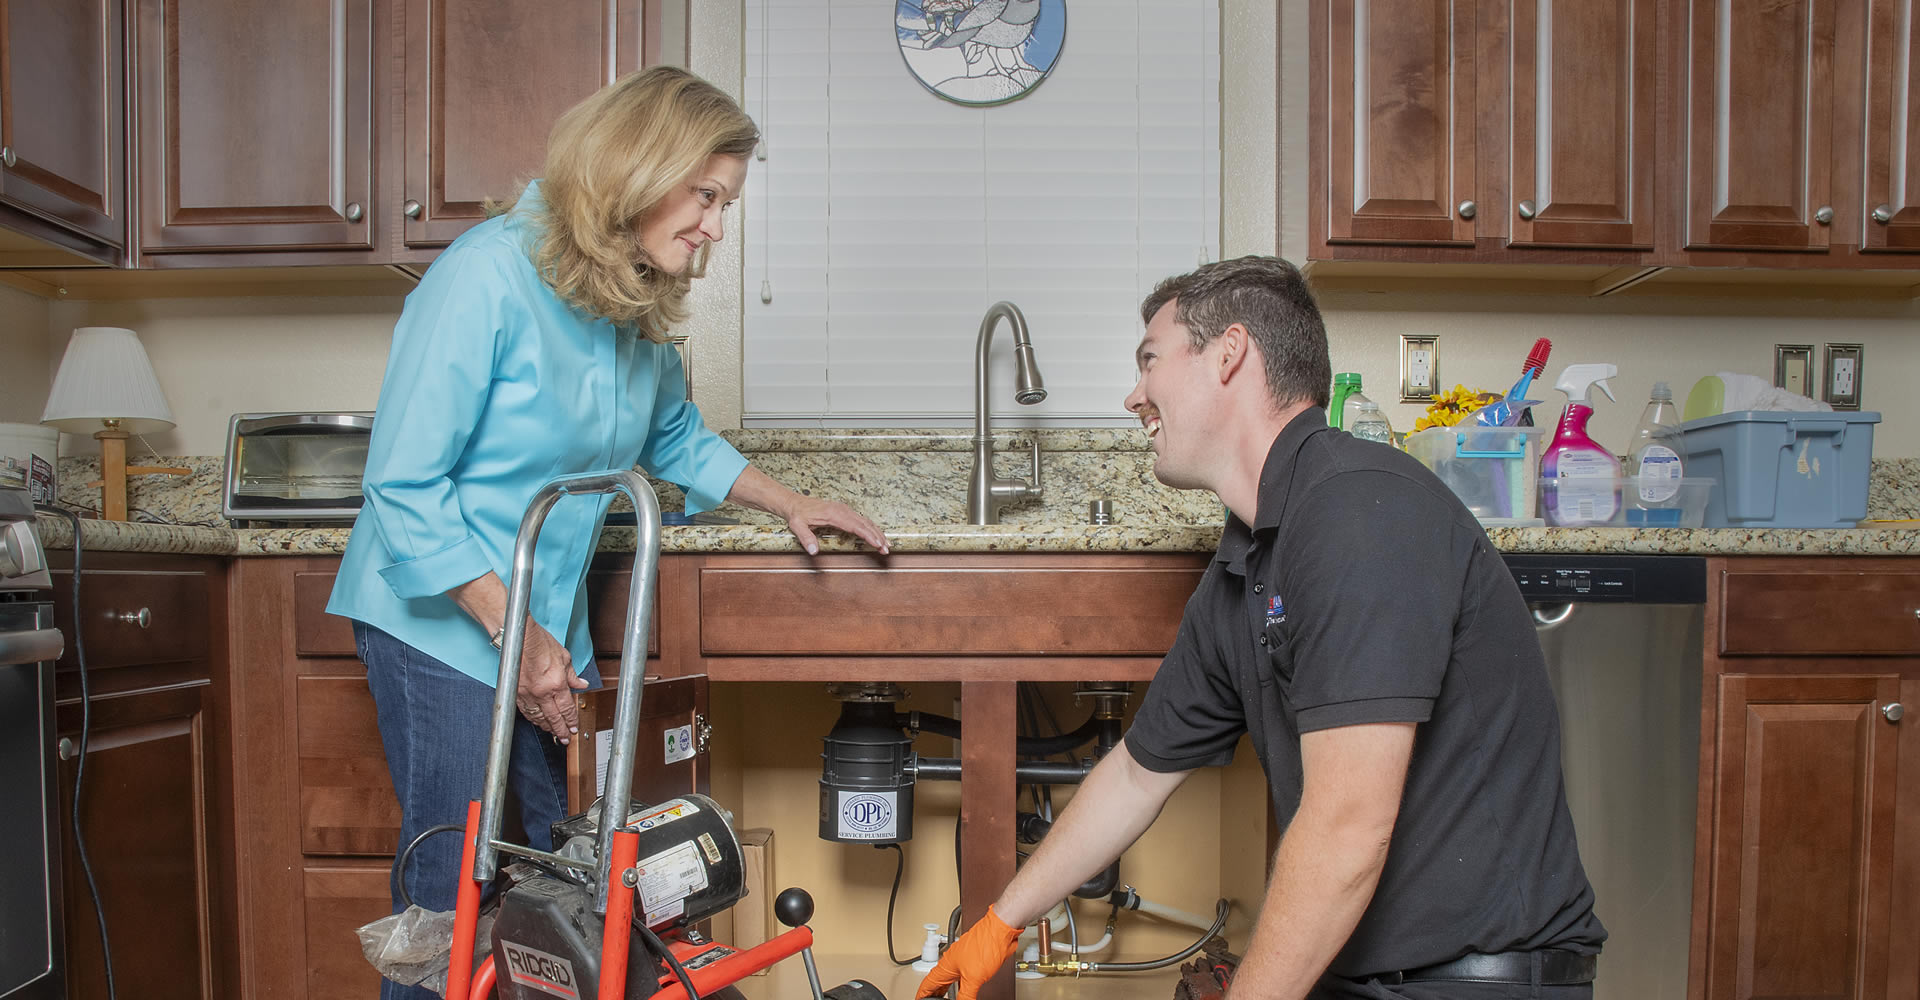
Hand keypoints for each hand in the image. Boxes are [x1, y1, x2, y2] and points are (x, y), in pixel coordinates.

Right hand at [512, 620, 589, 743]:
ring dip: (546, 727)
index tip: (574, 727)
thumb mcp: (564, 657)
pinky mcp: (516, 693)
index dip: (571, 720)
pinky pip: (526, 711)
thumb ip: (573, 675)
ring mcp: (528, 694)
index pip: (567, 709)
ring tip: (552, 733)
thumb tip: (581, 684)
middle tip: (565, 738)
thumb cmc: (540, 642)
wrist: (519, 637)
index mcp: (557, 683)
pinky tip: (537, 721)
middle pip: (553, 718)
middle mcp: (542, 692)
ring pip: (538, 717)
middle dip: (561, 730)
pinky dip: (533, 718)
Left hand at [782, 495, 889, 555]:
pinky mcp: (845, 512)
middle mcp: (842, 510)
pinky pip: (861, 520)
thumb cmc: (797, 515)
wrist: (795, 503)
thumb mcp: (797, 526)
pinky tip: (876, 536)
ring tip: (886, 545)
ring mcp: (845, 510)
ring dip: (877, 533)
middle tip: (886, 549)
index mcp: (834, 514)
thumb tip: (813, 551)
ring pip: (866, 521)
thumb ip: (806, 538)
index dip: (868, 535)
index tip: (877, 544)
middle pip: (865, 524)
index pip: (856, 526)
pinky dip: (871, 528)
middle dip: (877, 536)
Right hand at [914, 905, 1020, 999]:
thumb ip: (966, 995)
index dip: (922, 994)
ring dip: (947, 990)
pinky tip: (965, 988)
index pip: (928, 984)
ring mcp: (964, 960)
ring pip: (951, 978)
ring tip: (945, 998)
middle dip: (934, 994)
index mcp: (946, 966)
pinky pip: (964, 976)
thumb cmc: (986, 943)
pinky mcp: (976, 960)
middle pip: (939, 982)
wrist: (1001, 929)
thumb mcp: (974, 977)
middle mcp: (953, 962)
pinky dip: (961, 985)